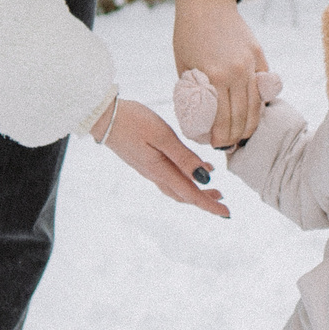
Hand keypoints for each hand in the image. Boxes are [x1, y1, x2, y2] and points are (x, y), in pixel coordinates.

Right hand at [103, 100, 229, 217]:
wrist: (102, 117)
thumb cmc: (133, 122)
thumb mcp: (163, 136)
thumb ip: (184, 158)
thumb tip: (206, 178)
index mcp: (160, 171)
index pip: (190, 194)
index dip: (209, 204)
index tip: (226, 213)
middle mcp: (154, 174)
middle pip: (183, 195)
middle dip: (204, 199)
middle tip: (222, 200)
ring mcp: (147, 169)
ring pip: (175, 187)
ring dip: (194, 190)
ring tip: (212, 187)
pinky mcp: (143, 161)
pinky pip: (167, 176)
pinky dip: (183, 178)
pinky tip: (191, 166)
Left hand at [172, 0, 270, 147]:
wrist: (206, 1)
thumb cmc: (188, 33)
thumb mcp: (184, 64)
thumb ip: (194, 90)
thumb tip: (200, 117)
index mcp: (214, 76)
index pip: (222, 118)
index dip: (220, 137)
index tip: (216, 145)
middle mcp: (236, 72)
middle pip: (242, 116)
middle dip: (235, 136)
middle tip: (228, 145)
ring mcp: (251, 63)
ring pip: (257, 105)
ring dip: (250, 124)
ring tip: (242, 135)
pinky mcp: (259, 56)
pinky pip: (264, 87)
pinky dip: (260, 103)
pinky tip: (253, 114)